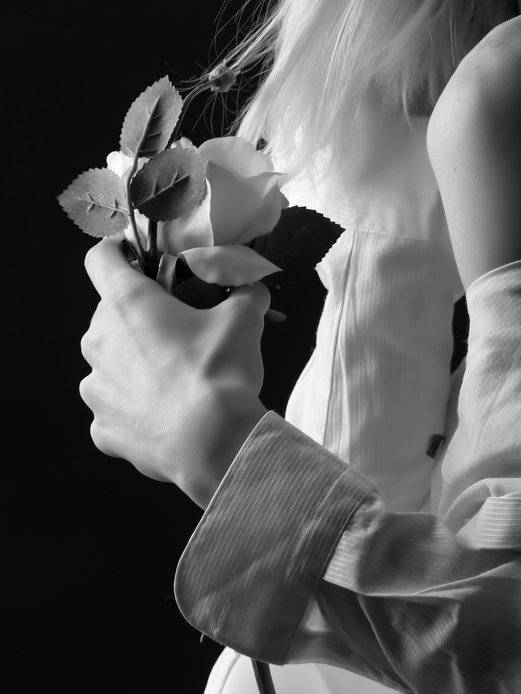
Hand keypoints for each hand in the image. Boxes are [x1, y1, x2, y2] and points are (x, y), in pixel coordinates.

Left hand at [80, 236, 268, 506]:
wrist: (210, 443)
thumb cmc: (219, 370)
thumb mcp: (244, 319)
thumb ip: (246, 292)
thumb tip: (253, 286)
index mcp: (126, 303)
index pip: (101, 258)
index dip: (117, 250)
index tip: (137, 255)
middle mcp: (98, 341)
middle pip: (111, 315)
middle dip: (141, 317)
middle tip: (181, 329)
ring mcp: (95, 388)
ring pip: (111, 363)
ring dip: (135, 363)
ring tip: (176, 379)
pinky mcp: (101, 428)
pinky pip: (116, 407)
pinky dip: (136, 407)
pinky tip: (167, 415)